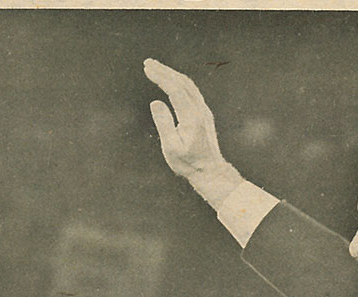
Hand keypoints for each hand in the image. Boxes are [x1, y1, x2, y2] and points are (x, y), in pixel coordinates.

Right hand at [144, 58, 240, 204]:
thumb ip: (164, 124)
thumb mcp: (171, 148)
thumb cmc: (189, 163)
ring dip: (172, 74)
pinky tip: (170, 81)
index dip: (161, 77)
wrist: (210, 171)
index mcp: (192, 118)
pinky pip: (192, 91)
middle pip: (182, 83)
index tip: (147, 69)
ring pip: (188, 85)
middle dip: (164, 71)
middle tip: (147, 63)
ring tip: (156, 68)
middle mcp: (200, 111)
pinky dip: (179, 82)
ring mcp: (204, 111)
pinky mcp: (204, 114)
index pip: (175, 90)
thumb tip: (155, 102)